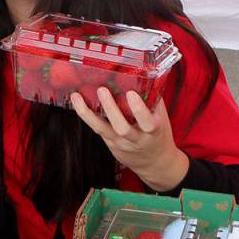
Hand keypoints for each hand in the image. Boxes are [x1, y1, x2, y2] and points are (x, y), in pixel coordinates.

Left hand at [70, 88, 188, 191]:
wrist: (155, 163)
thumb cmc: (158, 134)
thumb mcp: (161, 118)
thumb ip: (154, 99)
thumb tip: (147, 75)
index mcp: (153, 132)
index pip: (148, 122)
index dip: (139, 109)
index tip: (132, 94)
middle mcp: (136, 139)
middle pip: (122, 128)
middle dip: (111, 109)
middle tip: (102, 90)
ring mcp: (120, 143)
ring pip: (103, 130)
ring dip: (88, 113)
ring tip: (77, 97)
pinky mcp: (109, 143)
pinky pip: (97, 129)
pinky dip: (86, 115)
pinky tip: (77, 102)